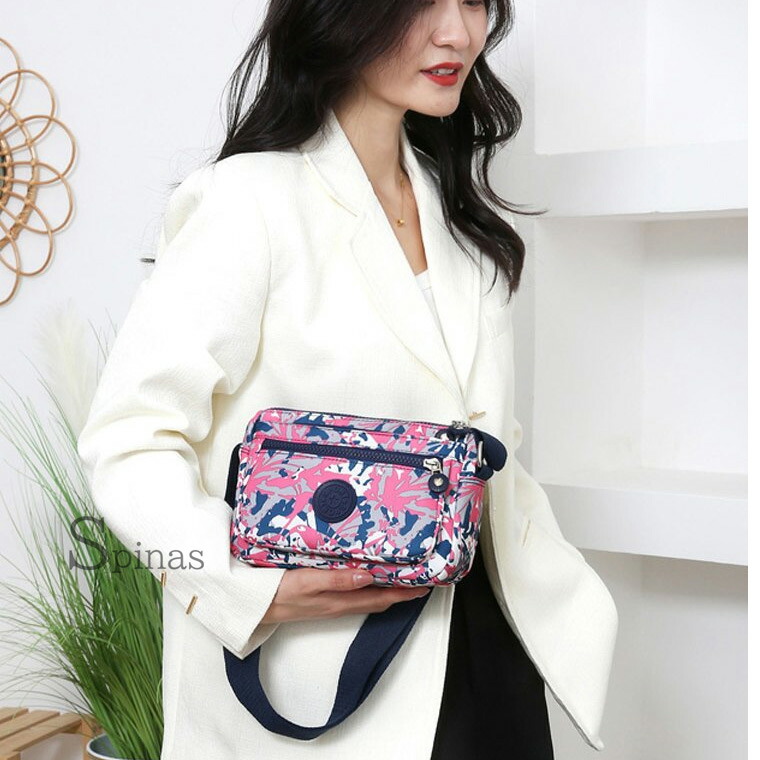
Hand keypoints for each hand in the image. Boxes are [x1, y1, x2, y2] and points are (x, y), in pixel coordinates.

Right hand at [260, 567, 430, 623]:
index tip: (425, 585)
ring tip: (402, 576)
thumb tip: (368, 576)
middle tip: (421, 578)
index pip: (381, 598)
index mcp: (339, 601)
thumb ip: (337, 579)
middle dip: (401, 591)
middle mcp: (338, 604)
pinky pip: (353, 592)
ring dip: (386, 588)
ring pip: (367, 596)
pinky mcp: (321, 597)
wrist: (249, 606)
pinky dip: (368, 584)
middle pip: (379, 599)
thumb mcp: (306, 582)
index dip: (404, 593)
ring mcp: (330, 602)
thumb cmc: (274, 593)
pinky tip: (367, 575)